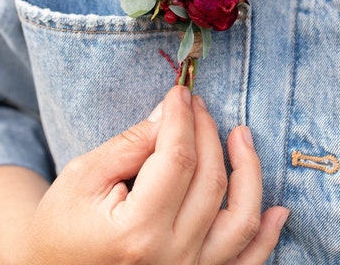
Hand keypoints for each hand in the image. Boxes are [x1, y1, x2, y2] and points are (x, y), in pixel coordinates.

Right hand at [21, 85, 288, 263]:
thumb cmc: (61, 225)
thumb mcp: (83, 175)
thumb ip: (132, 143)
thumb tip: (172, 111)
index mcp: (136, 232)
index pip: (176, 159)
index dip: (182, 118)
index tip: (181, 91)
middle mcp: (170, 259)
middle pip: (209, 180)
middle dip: (207, 131)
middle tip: (198, 104)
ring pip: (240, 219)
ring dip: (249, 172)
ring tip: (243, 135)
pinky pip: (246, 261)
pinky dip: (266, 236)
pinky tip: (279, 209)